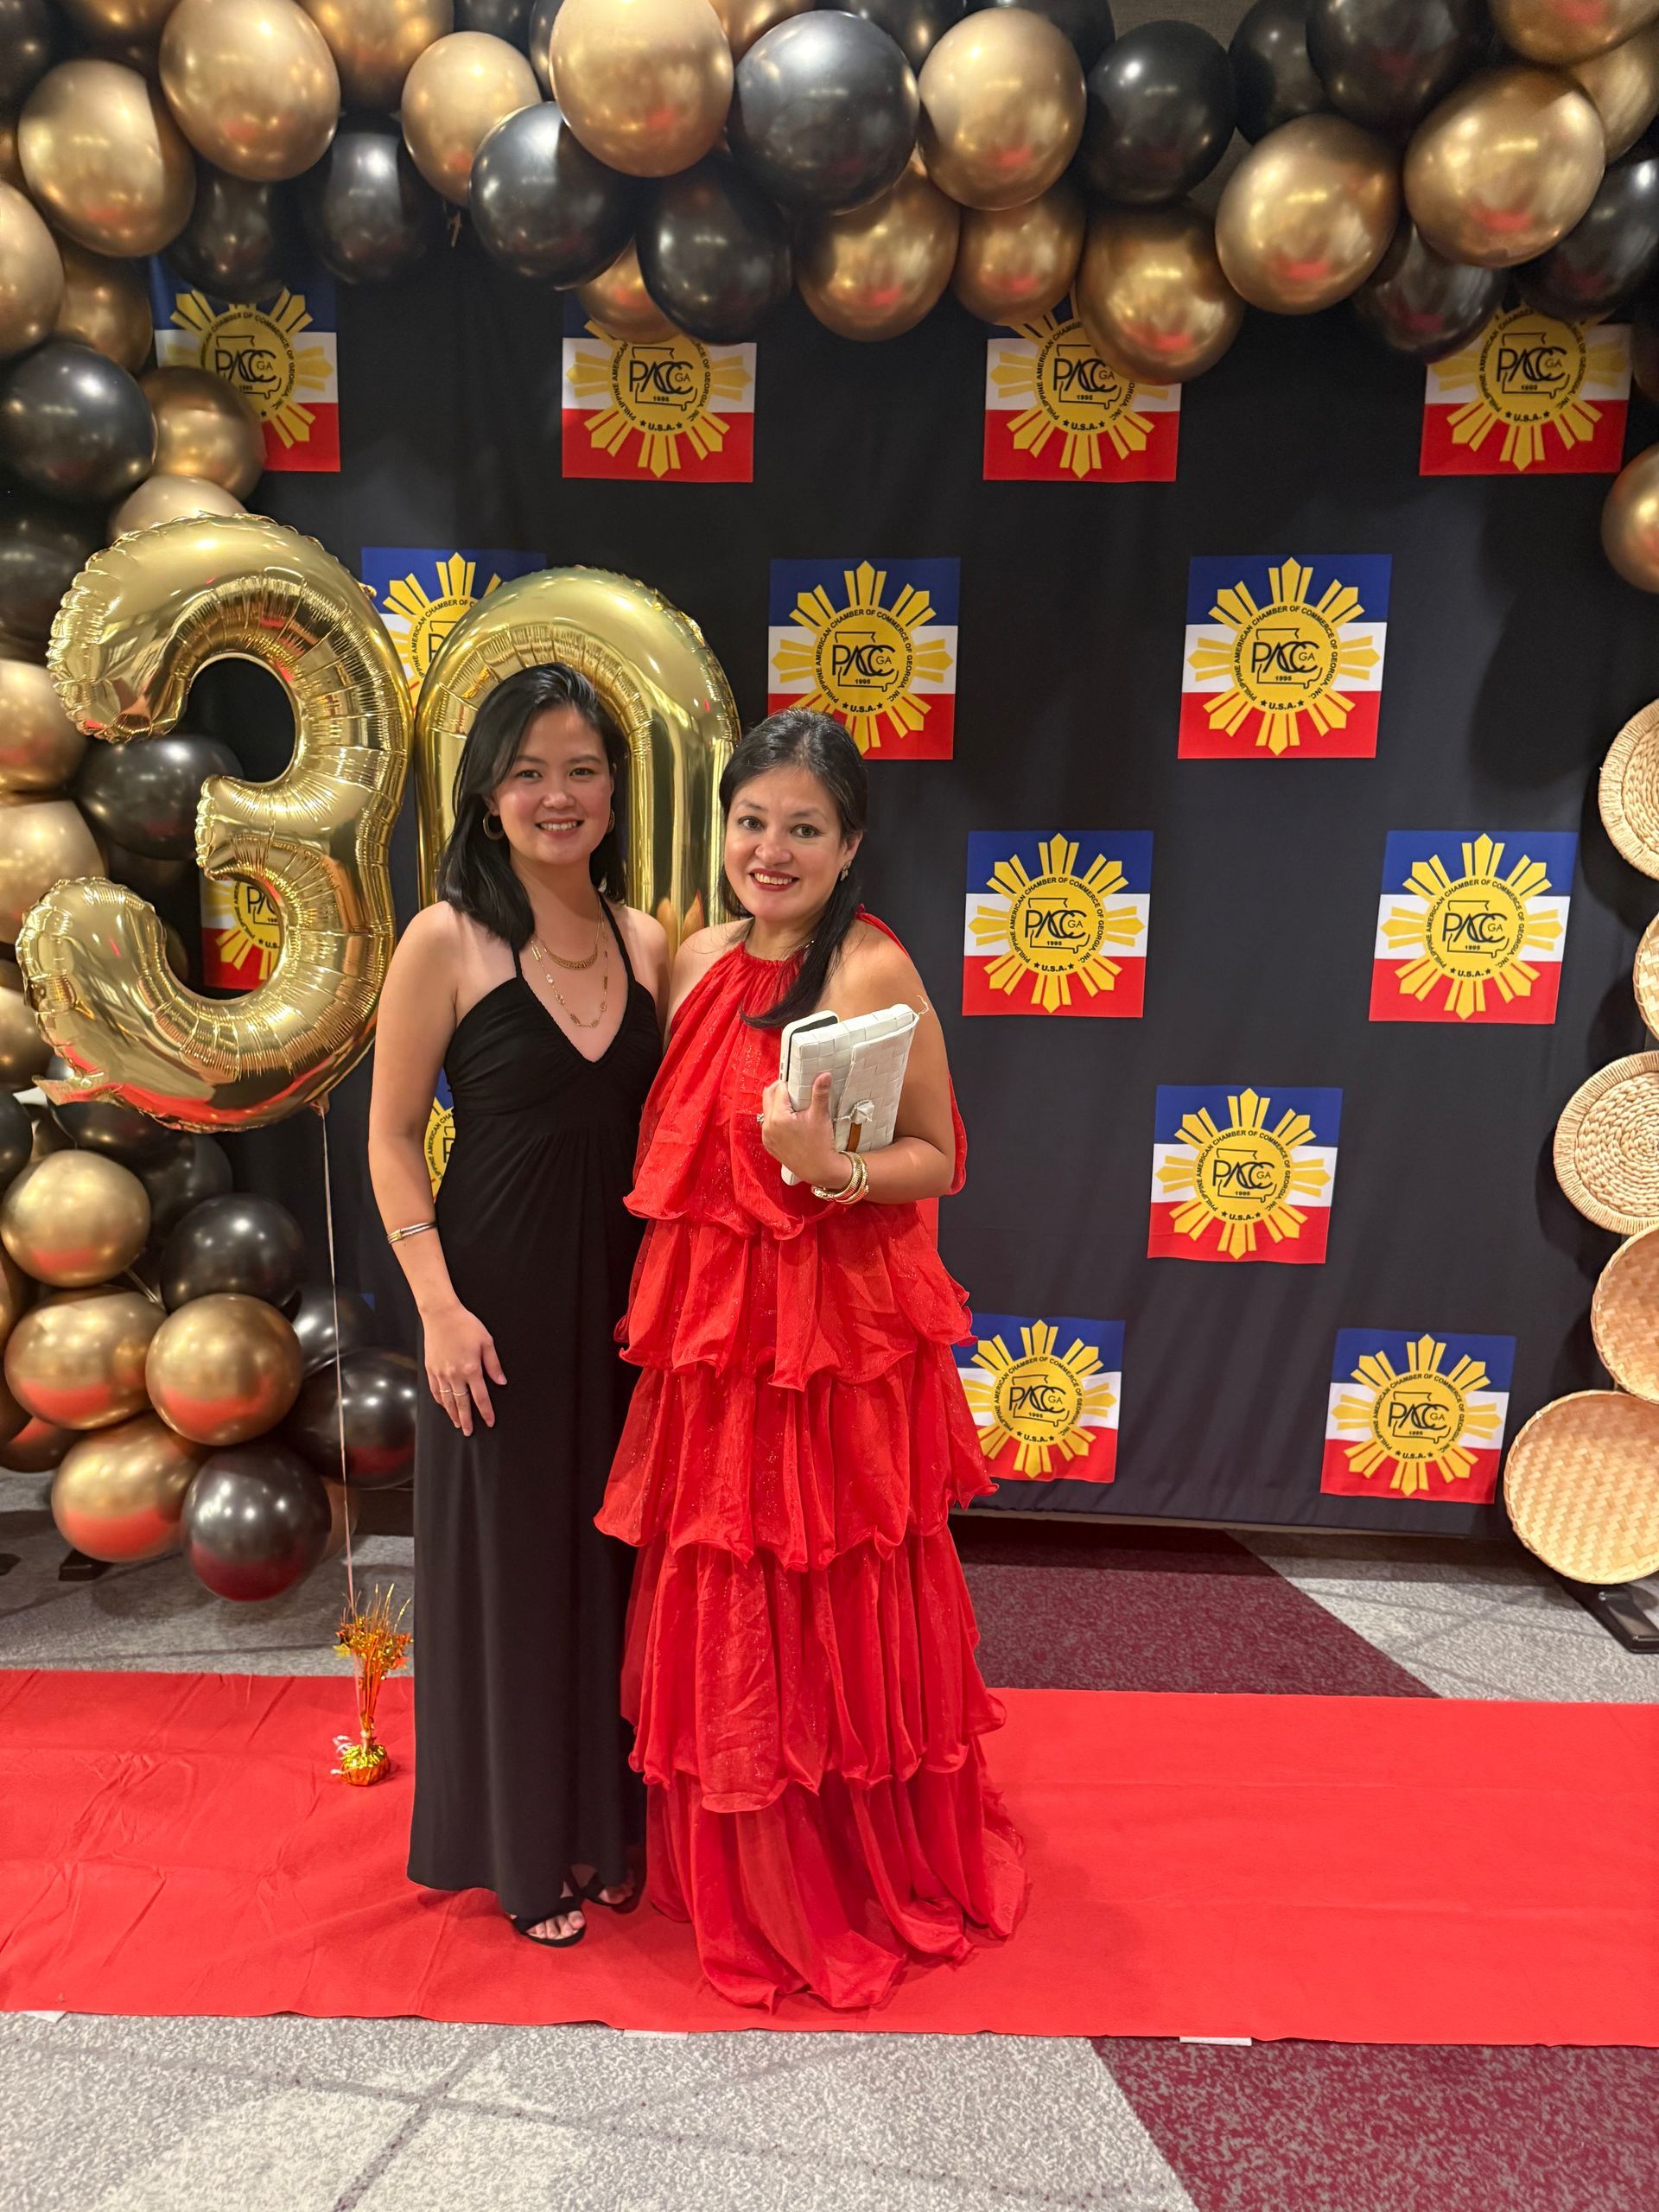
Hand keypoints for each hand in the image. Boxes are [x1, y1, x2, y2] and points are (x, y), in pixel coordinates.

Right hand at [423, 1304, 504, 1434]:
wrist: (441, 1315)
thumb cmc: (465, 1325)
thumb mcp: (487, 1342)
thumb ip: (493, 1365)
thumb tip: (501, 1382)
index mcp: (471, 1369)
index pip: (480, 1397)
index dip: (486, 1412)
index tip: (489, 1422)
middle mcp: (455, 1375)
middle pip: (462, 1404)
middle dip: (467, 1420)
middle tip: (469, 1432)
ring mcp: (440, 1373)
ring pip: (447, 1400)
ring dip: (452, 1414)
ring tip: (457, 1424)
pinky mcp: (430, 1369)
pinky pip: (435, 1390)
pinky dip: (440, 1400)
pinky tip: (444, 1406)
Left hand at [759, 1072, 844, 1187]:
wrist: (820, 1170)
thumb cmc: (820, 1144)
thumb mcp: (820, 1116)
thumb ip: (819, 1093)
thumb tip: (824, 1074)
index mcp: (778, 1117)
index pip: (779, 1089)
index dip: (790, 1083)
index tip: (799, 1084)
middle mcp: (768, 1126)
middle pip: (769, 1096)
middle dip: (780, 1090)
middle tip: (796, 1091)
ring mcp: (767, 1136)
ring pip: (767, 1110)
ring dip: (777, 1104)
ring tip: (794, 1106)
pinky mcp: (769, 1144)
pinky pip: (768, 1124)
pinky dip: (776, 1118)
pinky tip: (790, 1121)